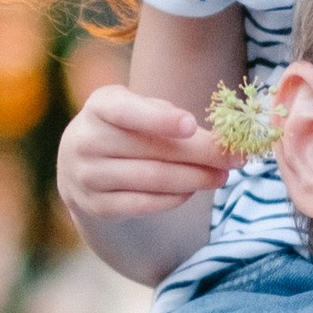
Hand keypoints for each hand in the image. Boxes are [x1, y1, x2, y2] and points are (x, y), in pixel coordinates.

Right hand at [56, 81, 232, 227]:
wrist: (78, 162)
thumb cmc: (122, 127)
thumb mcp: (135, 108)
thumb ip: (166, 116)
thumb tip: (217, 140)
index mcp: (99, 106)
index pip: (127, 111)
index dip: (159, 119)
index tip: (191, 125)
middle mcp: (87, 141)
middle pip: (153, 150)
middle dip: (201, 154)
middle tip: (234, 157)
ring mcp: (88, 176)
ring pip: (153, 179)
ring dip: (195, 179)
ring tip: (222, 176)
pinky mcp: (96, 206)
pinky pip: (144, 204)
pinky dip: (174, 198)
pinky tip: (193, 189)